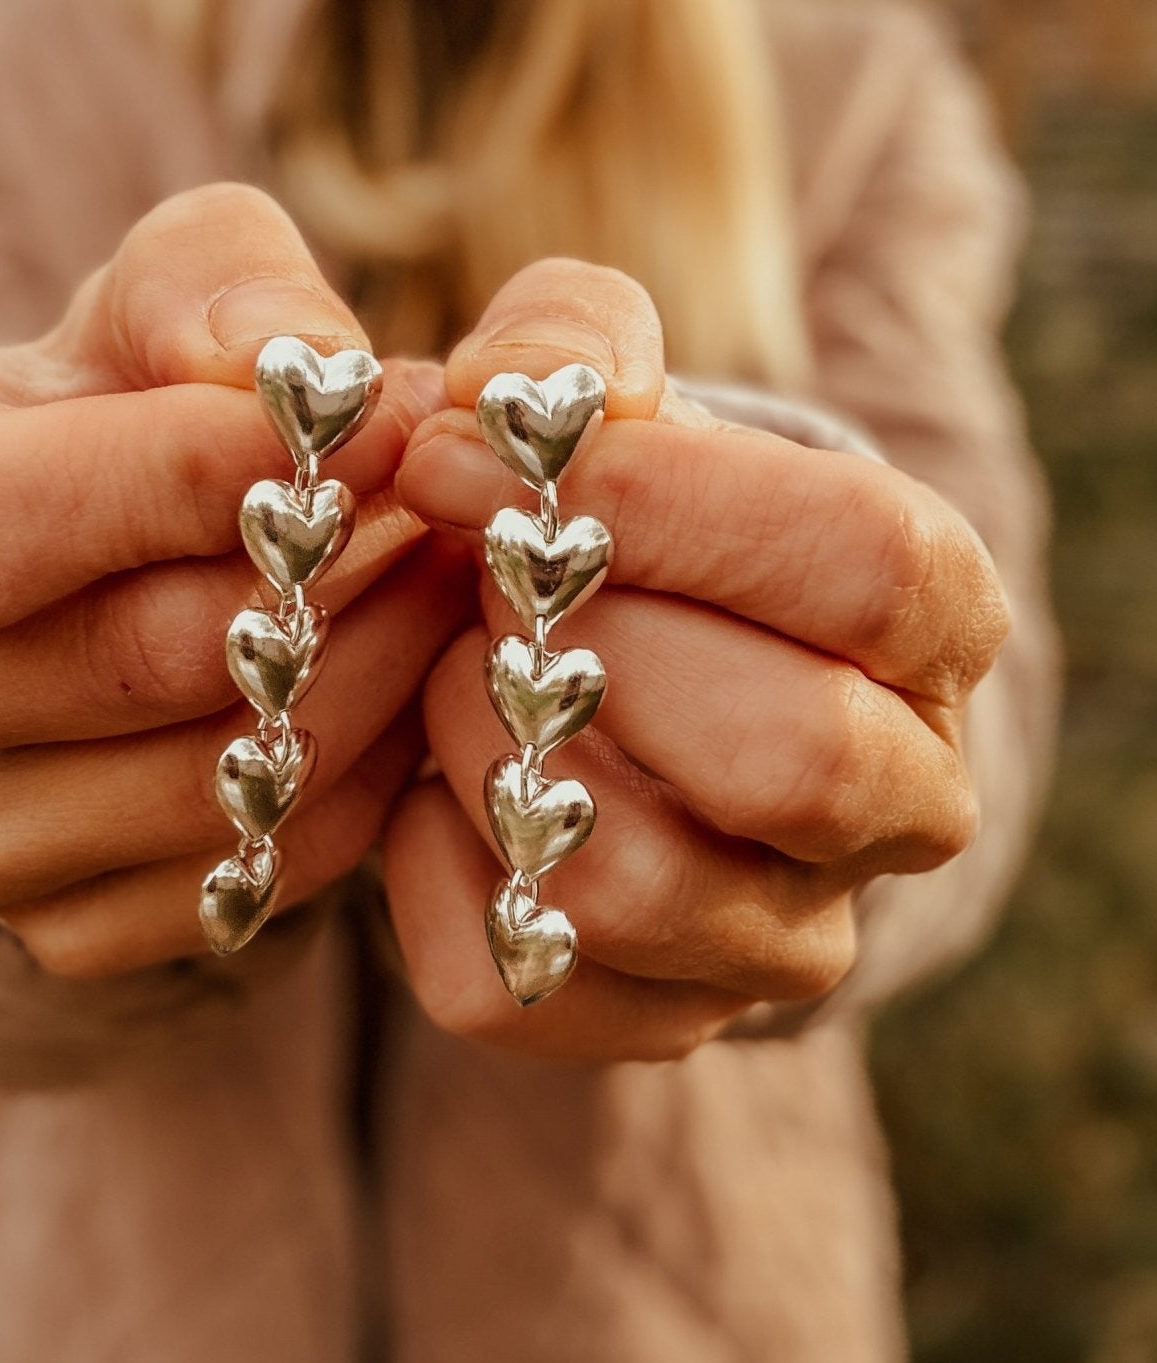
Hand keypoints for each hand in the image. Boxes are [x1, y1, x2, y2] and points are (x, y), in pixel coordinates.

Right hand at [0, 184, 470, 976]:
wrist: (109, 578)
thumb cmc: (125, 407)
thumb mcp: (156, 295)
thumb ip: (215, 279)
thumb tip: (284, 364)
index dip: (168, 480)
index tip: (357, 421)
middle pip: (118, 662)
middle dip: (317, 570)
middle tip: (440, 491)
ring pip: (208, 783)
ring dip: (370, 667)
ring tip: (437, 567)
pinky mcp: (53, 930)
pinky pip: (252, 877)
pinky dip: (361, 778)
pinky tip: (401, 679)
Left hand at [387, 261, 1010, 1061]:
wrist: (603, 657)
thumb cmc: (618, 511)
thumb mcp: (605, 387)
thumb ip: (566, 342)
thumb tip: (507, 398)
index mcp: (933, 625)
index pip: (871, 567)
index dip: (675, 504)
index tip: (485, 457)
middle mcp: (897, 802)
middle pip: (790, 758)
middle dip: (587, 651)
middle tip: (481, 581)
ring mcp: (783, 935)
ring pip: (641, 887)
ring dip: (499, 754)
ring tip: (462, 674)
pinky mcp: (654, 1019)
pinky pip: (513, 979)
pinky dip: (431, 871)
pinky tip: (443, 785)